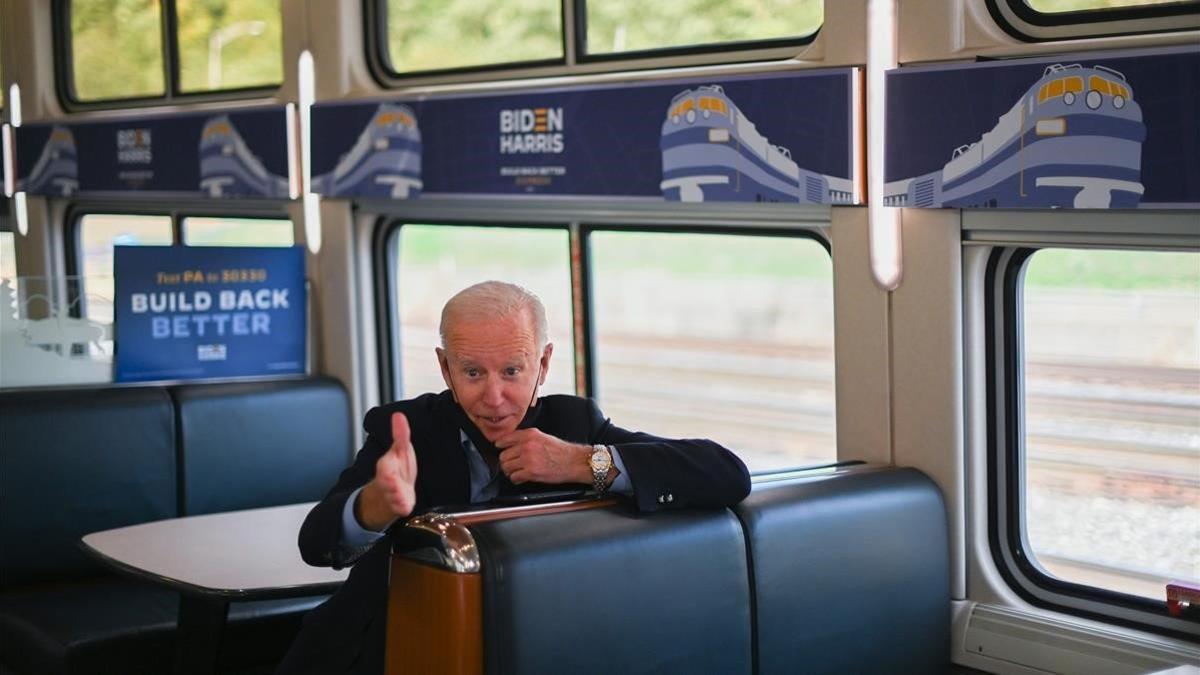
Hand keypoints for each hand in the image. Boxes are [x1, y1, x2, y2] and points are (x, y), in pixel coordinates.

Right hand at [357, 413, 417, 529]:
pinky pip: (400, 509)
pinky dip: (402, 508)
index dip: (387, 470)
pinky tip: (406, 507)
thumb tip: (398, 416)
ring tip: (402, 498)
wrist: (390, 492)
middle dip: (389, 484)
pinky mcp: (400, 506)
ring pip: (393, 497)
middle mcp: (388, 482)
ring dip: (397, 497)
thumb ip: (400, 434)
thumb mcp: (399, 450)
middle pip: (386, 484)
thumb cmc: (396, 469)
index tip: (389, 472)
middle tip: (394, 484)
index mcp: (386, 467)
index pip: (384, 467)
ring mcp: (393, 495)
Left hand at [495, 428, 590, 484]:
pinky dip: (516, 479)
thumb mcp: (542, 437)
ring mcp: (528, 459)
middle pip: (503, 455)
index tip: (501, 449)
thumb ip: (526, 438)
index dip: (501, 446)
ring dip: (510, 471)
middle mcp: (527, 445)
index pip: (504, 439)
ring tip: (517, 472)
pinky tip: (522, 477)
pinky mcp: (531, 472)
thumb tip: (510, 443)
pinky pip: (514, 477)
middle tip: (512, 464)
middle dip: (506, 462)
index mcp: (529, 435)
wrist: (574, 461)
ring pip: (506, 467)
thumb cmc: (561, 451)